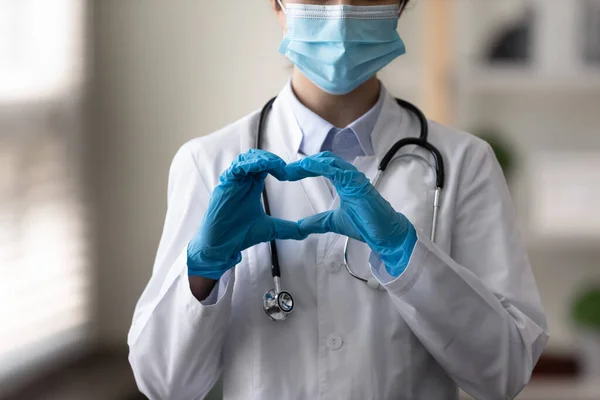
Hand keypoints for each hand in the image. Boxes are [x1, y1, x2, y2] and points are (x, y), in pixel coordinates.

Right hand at [187, 150, 307, 279]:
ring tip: (277, 167)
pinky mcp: (224, 185)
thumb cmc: (241, 235)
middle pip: (257, 157)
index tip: (293, 175)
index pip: (267, 166)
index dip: (280, 166)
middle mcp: (243, 180)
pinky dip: (249, 165)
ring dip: (263, 159)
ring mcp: (233, 181)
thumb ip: (290, 229)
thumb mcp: (272, 229)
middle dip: (272, 159)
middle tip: (286, 169)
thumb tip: (307, 232)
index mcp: (253, 186)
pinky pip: (236, 168)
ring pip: (247, 159)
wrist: (222, 246)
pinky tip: (261, 168)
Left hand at [286, 152, 415, 272]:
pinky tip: (307, 167)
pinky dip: (320, 166)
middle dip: (304, 163)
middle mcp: (349, 176)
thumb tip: (300, 227)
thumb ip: (317, 222)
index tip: (289, 174)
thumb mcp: (333, 222)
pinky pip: (336, 169)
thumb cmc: (365, 225)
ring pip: (329, 160)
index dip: (305, 168)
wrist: (384, 234)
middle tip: (287, 170)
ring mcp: (354, 177)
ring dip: (309, 163)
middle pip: (324, 160)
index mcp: (344, 181)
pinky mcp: (356, 183)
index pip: (322, 167)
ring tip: (293, 168)